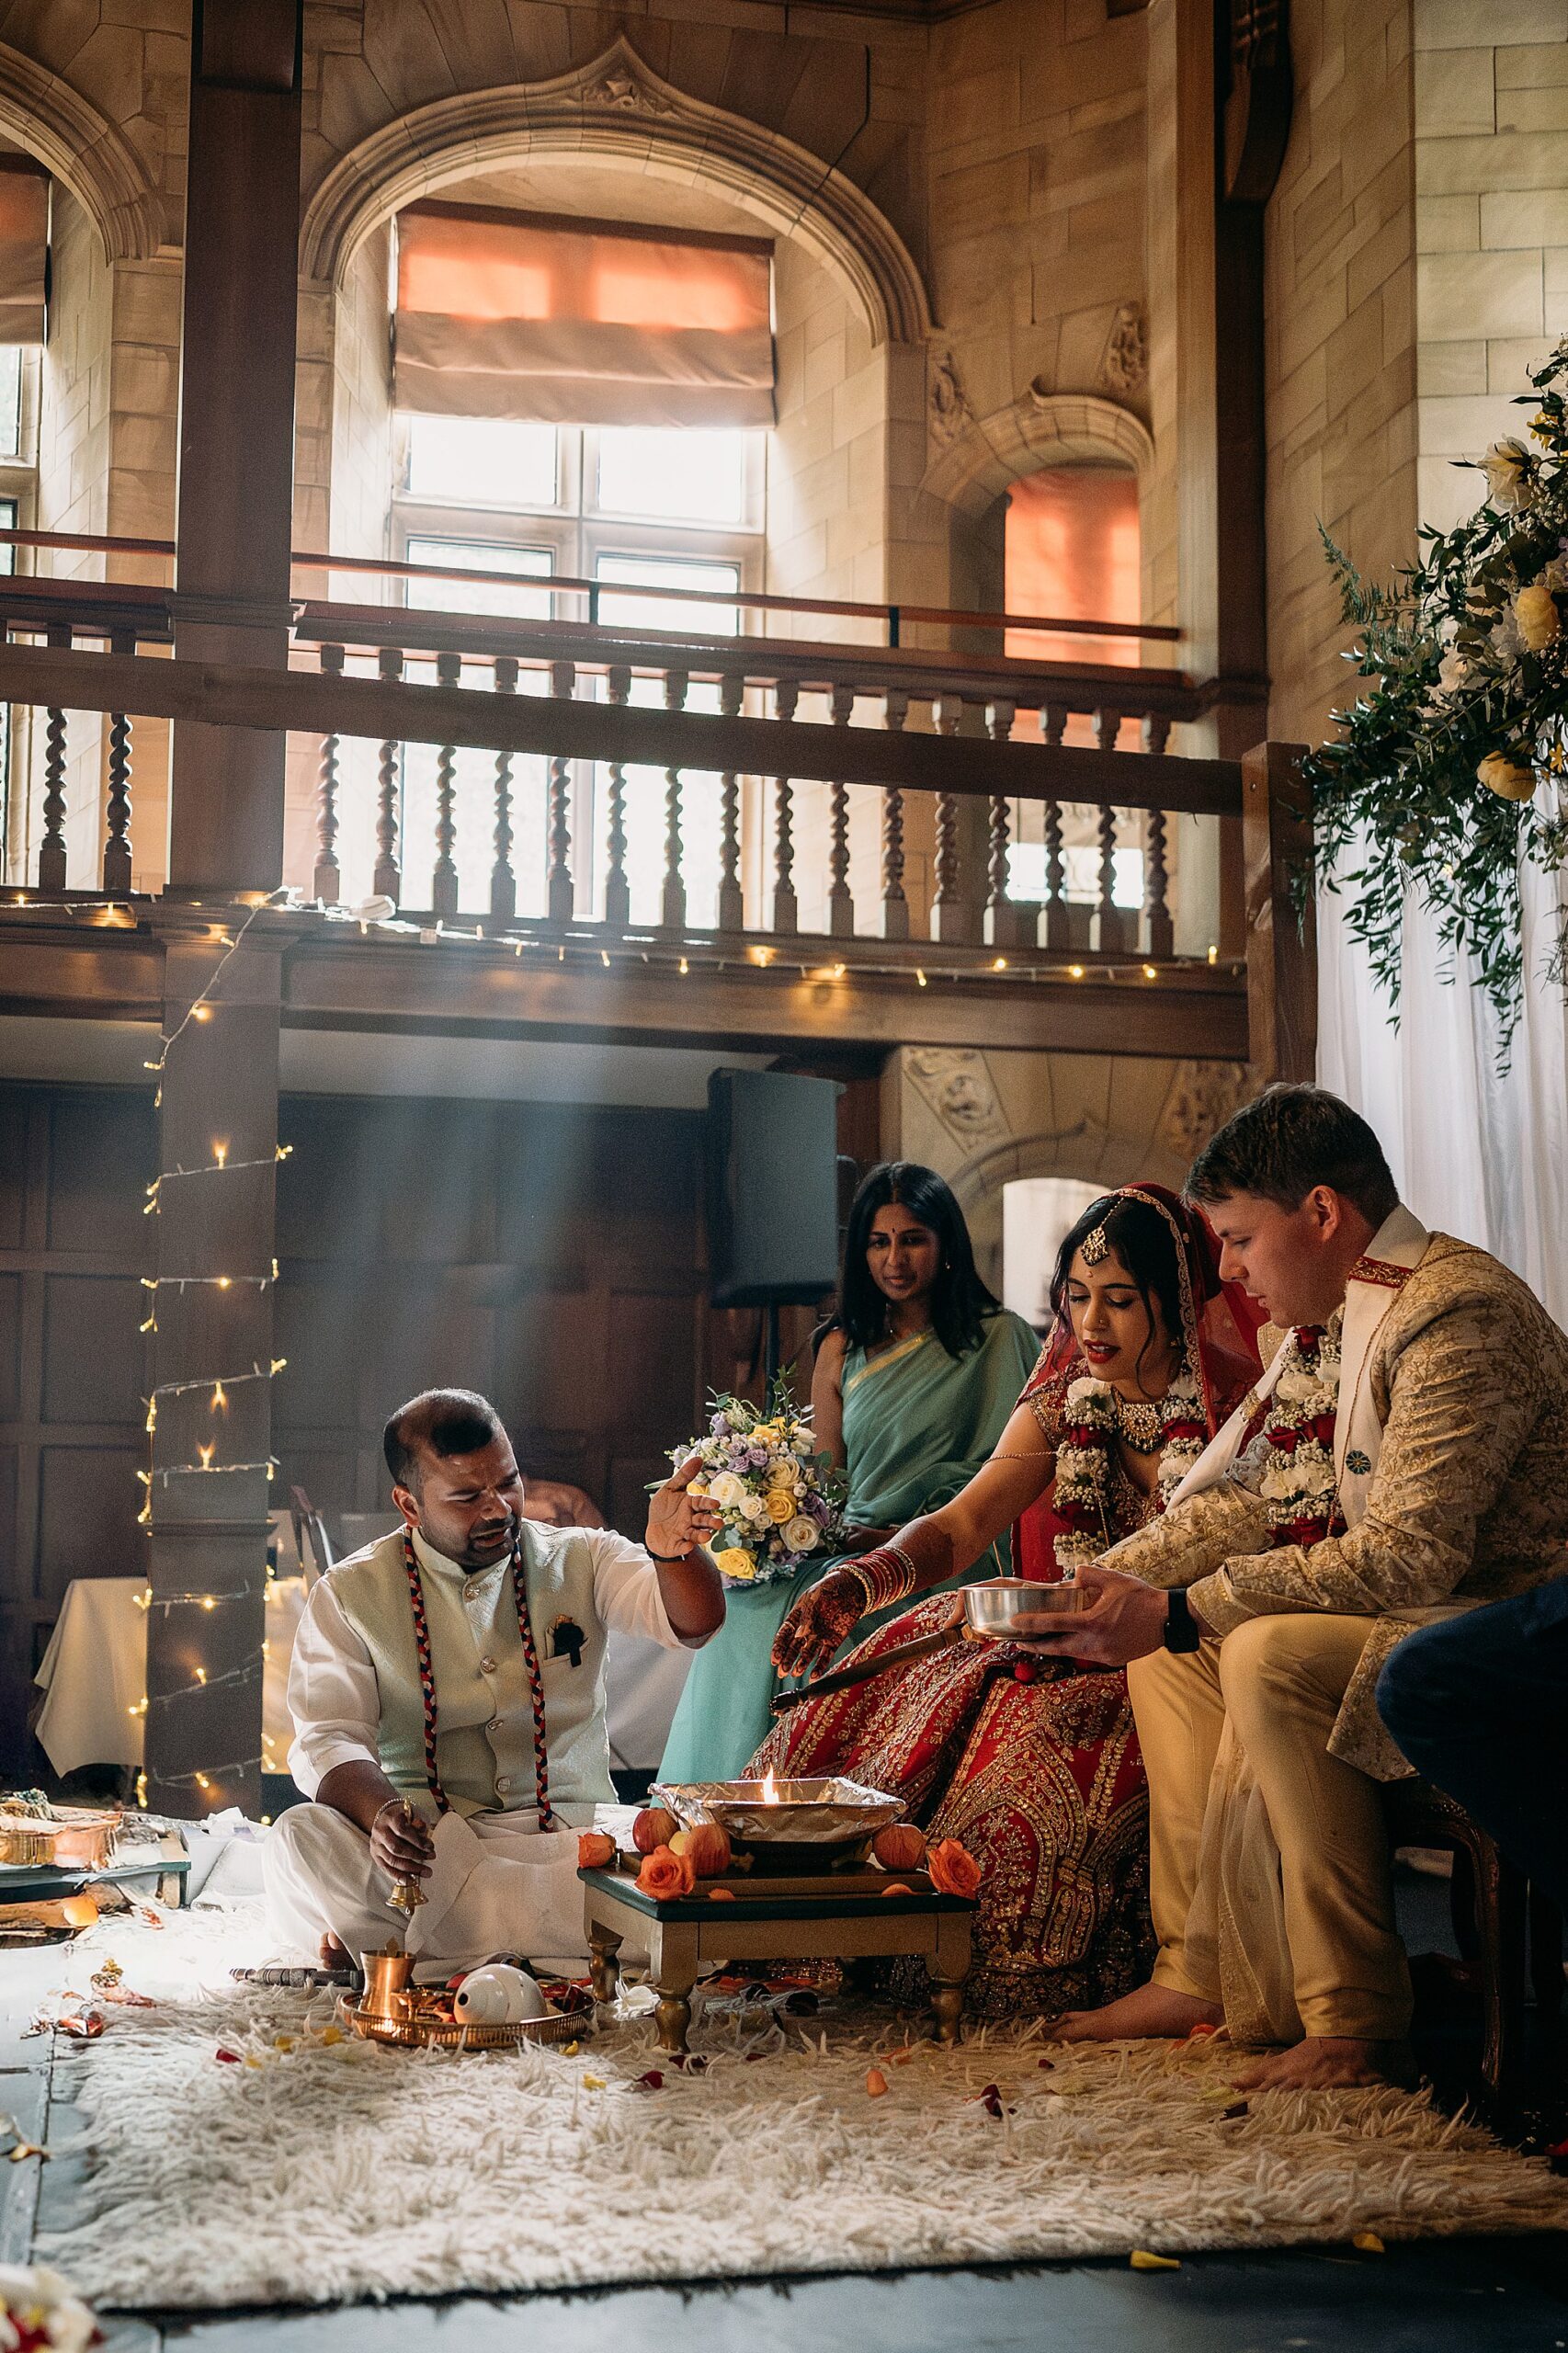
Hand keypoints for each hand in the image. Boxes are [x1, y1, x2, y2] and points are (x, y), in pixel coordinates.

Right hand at [369, 1798, 435, 1882]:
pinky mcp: (375, 1856)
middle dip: (416, 1855)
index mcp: (389, 1818)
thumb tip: (423, 1829)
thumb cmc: (403, 1817)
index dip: (417, 1840)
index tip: (430, 1846)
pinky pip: (386, 1869)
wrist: (386, 1818)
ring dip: (411, 1868)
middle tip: (431, 1857)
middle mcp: (380, 1832)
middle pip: (397, 1848)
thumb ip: (417, 1821)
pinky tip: (410, 1880)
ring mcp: (376, 1845)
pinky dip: (398, 1876)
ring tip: (426, 1871)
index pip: (402, 1831)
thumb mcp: (411, 1813)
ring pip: (392, 1861)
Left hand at [646, 1452, 722, 1559]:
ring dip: (702, 1536)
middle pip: (704, 1520)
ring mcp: (685, 1534)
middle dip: (711, 1522)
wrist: (653, 1530)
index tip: (716, 1504)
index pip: (702, 1503)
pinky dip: (685, 1548)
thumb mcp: (670, 1489)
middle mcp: (691, 1520)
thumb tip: (699, 1458)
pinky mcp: (677, 1546)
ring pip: (696, 1535)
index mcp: (691, 1505)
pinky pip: (682, 1547)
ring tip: (705, 1536)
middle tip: (718, 1523)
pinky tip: (687, 1546)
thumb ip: (684, 1476)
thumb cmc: (664, 1508)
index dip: (709, 1503)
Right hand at [772, 1567, 866, 1680]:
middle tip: (782, 1672)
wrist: (852, 1587)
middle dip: (787, 1660)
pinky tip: (814, 1676)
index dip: (779, 1647)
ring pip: (808, 1654)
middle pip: (794, 1647)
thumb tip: (800, 1635)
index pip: (784, 1635)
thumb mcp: (815, 1598)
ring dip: (801, 1664)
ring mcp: (820, 1636)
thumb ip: (807, 1617)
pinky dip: (820, 1666)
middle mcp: (807, 1629)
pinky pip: (825, 1656)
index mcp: (798, 1617)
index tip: (775, 1659)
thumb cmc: (829, 1588)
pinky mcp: (834, 1641)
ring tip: (795, 1673)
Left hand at [1011, 1561, 1174, 1667]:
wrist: (1168, 1621)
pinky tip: (1073, 1641)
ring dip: (1056, 1647)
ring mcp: (1104, 1655)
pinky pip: (1088, 1655)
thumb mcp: (1114, 1579)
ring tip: (1041, 1641)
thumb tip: (1073, 1575)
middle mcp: (1095, 1643)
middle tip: (1019, 1641)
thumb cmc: (1142, 1598)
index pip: (1054, 1624)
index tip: (1015, 1623)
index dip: (1031, 1624)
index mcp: (1092, 1622)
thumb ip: (1089, 1575)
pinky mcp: (1112, 1661)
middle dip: (1036, 1645)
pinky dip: (1078, 1648)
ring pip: (1072, 1653)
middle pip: (1057, 1648)